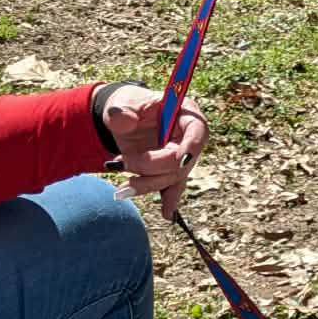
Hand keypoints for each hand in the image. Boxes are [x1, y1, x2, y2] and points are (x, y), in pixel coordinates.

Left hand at [99, 84, 208, 220]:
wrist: (125, 118)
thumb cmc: (129, 106)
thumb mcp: (123, 104)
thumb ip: (121, 112)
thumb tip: (120, 118)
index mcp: (185, 113)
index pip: (198, 131)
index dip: (191, 146)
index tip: (179, 159)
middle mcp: (188, 137)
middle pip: (181, 161)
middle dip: (152, 168)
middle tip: (122, 164)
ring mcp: (182, 156)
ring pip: (173, 178)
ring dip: (148, 185)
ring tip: (122, 189)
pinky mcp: (172, 171)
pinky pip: (172, 187)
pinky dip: (167, 200)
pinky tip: (166, 214)